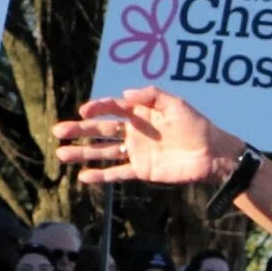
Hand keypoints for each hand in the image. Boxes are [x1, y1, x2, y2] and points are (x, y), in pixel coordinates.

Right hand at [52, 88, 241, 187]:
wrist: (212, 154)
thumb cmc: (197, 126)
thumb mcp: (176, 104)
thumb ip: (151, 96)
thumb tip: (125, 94)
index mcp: (140, 113)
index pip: (112, 108)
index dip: (97, 108)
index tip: (83, 111)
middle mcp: (134, 132)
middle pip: (101, 130)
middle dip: (80, 130)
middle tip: (58, 131)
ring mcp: (136, 152)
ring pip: (104, 152)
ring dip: (83, 153)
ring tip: (61, 154)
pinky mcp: (142, 170)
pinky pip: (117, 173)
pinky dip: (101, 176)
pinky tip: (82, 176)